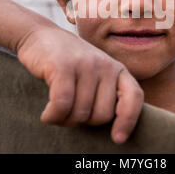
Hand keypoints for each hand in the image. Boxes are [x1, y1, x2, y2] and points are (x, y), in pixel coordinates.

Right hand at [16, 26, 143, 143]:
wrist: (40, 35)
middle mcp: (105, 65)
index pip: (134, 97)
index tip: (118, 139)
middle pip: (102, 114)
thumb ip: (106, 92)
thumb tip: (115, 130)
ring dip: (65, 120)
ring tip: (56, 112)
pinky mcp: (62, 66)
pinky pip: (62, 105)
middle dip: (84, 122)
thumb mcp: (95, 72)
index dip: (128, 120)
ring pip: (81, 113)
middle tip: (70, 114)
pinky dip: (53, 117)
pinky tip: (47, 115)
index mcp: (117, 69)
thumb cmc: (69, 62)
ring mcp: (84, 64)